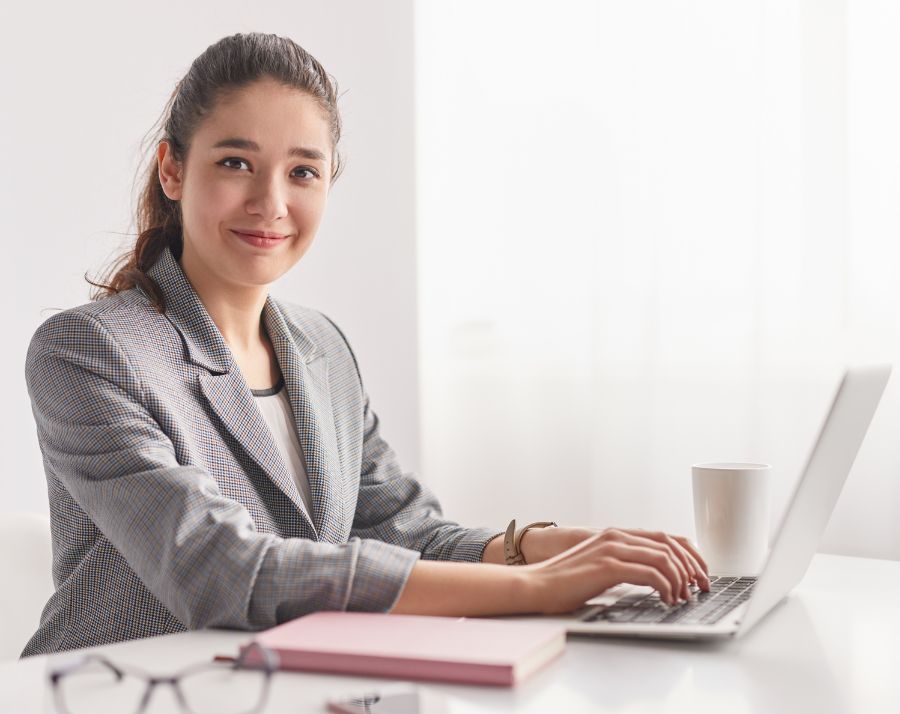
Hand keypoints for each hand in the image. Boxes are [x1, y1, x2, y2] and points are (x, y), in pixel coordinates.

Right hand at [522, 527, 710, 613]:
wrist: (536, 585)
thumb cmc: (565, 582)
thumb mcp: (599, 566)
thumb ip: (623, 564)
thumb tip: (653, 577)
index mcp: (615, 534)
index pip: (665, 537)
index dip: (689, 554)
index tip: (700, 573)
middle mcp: (616, 536)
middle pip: (669, 544)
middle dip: (691, 567)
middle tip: (700, 587)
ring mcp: (612, 549)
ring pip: (664, 558)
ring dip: (679, 579)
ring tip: (681, 597)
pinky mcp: (608, 567)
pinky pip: (650, 574)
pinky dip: (665, 587)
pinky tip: (666, 600)